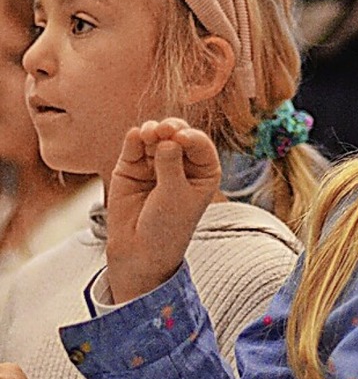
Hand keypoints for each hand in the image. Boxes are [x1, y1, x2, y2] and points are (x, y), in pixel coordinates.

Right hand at [107, 118, 224, 302]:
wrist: (138, 250)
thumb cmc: (167, 226)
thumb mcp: (175, 195)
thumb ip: (170, 164)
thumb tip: (166, 139)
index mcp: (203, 170)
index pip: (200, 145)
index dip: (191, 137)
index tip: (180, 138)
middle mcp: (181, 162)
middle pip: (179, 134)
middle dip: (172, 128)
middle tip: (164, 130)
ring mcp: (156, 161)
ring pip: (156, 135)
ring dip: (153, 130)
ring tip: (149, 134)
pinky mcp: (132, 165)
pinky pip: (135, 144)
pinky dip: (136, 137)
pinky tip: (137, 136)